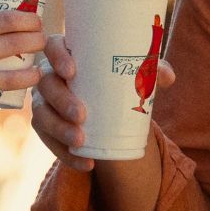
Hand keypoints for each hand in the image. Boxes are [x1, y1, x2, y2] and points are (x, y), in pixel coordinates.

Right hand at [0, 9, 46, 117]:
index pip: (4, 20)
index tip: (38, 21)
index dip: (27, 20)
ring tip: (36, 73)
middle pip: (14, 46)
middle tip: (44, 42)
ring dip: (30, 76)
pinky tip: (0, 97)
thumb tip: (3, 24)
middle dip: (36, 42)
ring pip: (11, 79)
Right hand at [31, 34, 175, 172]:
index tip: (72, 71)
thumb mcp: (135, 73)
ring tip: (80, 142)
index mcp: (68, 54)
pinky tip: (87, 164)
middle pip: (46, 84)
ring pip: (42, 115)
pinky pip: (49, 141)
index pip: (53, 46)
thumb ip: (151, 70)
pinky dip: (66, 155)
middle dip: (61, 100)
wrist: (108, 109)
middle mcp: (50, 76)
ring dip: (59, 130)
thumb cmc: (117, 80)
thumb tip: (167, 77)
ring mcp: (44, 102)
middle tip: (82, 115)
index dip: (58, 57)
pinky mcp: (46, 127)